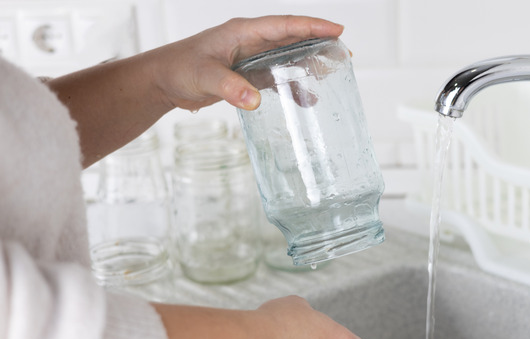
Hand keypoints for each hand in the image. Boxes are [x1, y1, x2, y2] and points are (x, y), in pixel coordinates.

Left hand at [146, 15, 344, 111]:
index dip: (313, 26)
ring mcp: (251, 58)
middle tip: (345, 53)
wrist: (162, 82)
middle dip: (320, 43)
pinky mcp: (248, 76)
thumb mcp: (204, 77)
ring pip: (289, 57)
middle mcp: (251, 42)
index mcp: (243, 32)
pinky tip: (307, 100)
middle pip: (293, 38)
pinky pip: (278, 77)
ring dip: (310, 63)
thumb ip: (230, 88)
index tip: (337, 29)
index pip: (285, 25)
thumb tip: (256, 100)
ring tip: (333, 72)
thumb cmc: (179, 69)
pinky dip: (294, 86)